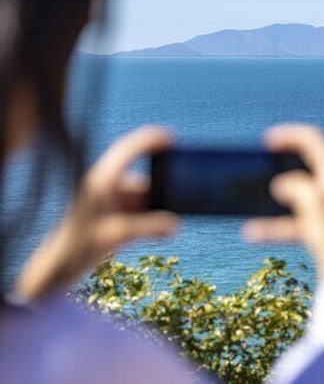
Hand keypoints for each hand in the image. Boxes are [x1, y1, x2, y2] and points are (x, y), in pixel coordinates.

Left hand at [15, 126, 179, 300]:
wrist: (55, 270)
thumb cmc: (75, 248)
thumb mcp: (115, 235)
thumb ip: (148, 229)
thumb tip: (175, 226)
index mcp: (101, 181)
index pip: (128, 150)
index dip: (150, 140)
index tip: (173, 138)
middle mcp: (105, 187)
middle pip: (142, 180)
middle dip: (162, 189)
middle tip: (182, 194)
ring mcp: (108, 202)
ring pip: (142, 198)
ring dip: (157, 209)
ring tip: (174, 220)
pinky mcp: (111, 217)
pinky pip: (138, 212)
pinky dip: (151, 219)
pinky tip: (164, 231)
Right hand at [243, 125, 323, 280]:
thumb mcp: (311, 201)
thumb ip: (295, 185)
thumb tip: (280, 185)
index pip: (315, 140)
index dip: (290, 135)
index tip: (266, 141)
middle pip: (306, 163)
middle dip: (282, 161)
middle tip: (261, 161)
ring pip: (297, 192)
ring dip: (274, 193)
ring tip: (253, 193)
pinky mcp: (321, 228)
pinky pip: (292, 221)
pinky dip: (273, 224)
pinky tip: (251, 231)